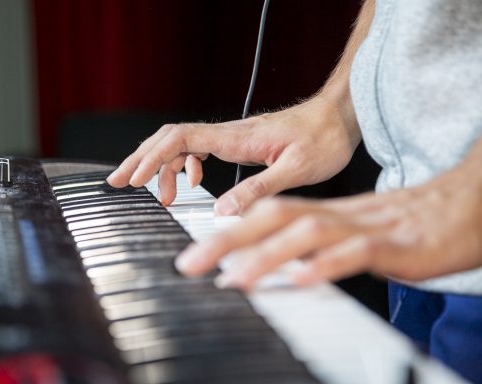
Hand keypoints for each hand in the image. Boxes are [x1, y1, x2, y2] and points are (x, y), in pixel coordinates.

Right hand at [107, 96, 360, 212]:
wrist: (338, 118)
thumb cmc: (322, 139)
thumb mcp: (296, 171)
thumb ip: (258, 190)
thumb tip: (221, 212)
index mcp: (235, 138)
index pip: (180, 139)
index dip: (152, 158)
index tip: (133, 179)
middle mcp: (227, 134)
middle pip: (170, 138)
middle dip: (142, 159)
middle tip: (120, 182)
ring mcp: (230, 137)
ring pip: (182, 143)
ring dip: (163, 166)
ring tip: (161, 195)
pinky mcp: (237, 143)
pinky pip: (200, 149)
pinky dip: (186, 165)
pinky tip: (195, 183)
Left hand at [175, 163, 481, 289]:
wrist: (465, 205)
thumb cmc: (408, 224)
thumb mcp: (353, 234)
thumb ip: (317, 245)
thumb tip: (283, 264)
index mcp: (325, 213)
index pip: (268, 216)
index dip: (228, 232)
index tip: (196, 255)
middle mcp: (338, 216)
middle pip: (275, 218)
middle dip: (228, 240)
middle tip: (191, 264)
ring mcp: (365, 228)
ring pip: (308, 233)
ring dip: (268, 255)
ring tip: (235, 278)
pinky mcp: (395, 245)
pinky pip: (357, 253)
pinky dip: (327, 263)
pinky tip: (302, 278)